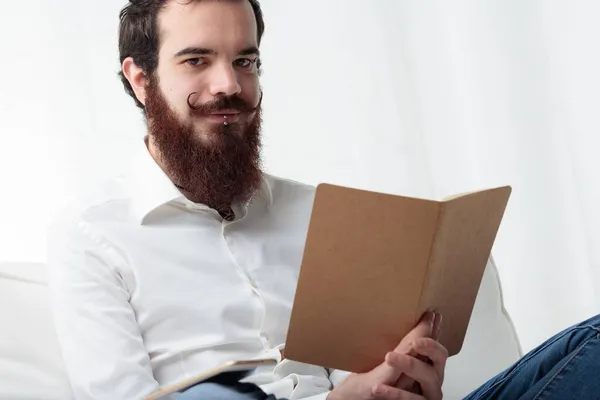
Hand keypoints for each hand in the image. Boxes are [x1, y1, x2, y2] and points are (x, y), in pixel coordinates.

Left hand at [327, 312, 446, 399]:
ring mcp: (427, 395)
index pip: (435, 346)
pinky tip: (379, 388)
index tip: (429, 317)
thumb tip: (420, 317)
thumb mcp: (386, 363)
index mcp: (426, 365)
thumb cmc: (374, 384)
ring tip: (390, 357)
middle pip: (440, 360)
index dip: (433, 332)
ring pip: (429, 378)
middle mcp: (431, 380)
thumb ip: (404, 345)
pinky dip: (396, 394)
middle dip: (430, 347)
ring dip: (410, 365)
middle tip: (414, 341)